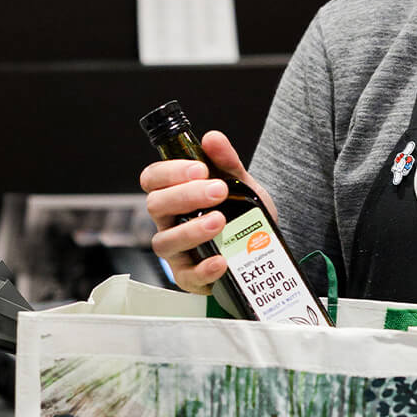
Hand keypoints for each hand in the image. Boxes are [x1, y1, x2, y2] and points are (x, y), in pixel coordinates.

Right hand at [139, 130, 275, 295]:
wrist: (263, 248)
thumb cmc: (241, 214)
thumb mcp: (240, 184)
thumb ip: (227, 162)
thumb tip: (212, 138)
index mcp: (174, 195)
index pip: (153, 178)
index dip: (170, 172)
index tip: (200, 168)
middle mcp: (169, 222)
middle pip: (156, 206)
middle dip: (186, 196)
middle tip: (218, 190)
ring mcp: (176, 251)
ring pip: (165, 242)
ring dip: (191, 230)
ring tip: (219, 221)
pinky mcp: (190, 277)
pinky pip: (187, 276)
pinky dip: (204, 268)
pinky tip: (221, 260)